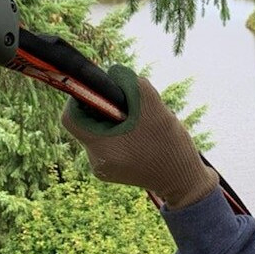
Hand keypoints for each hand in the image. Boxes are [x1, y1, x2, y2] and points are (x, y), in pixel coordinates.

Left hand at [61, 65, 218, 209]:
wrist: (184, 181)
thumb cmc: (169, 145)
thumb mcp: (154, 106)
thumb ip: (132, 84)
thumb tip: (114, 73)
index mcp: (101, 148)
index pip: (70, 117)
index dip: (81, 98)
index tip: (102, 91)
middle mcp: (97, 161)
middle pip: (87, 123)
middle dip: (107, 108)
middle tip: (132, 107)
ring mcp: (105, 169)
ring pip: (101, 132)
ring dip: (118, 120)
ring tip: (143, 124)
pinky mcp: (115, 171)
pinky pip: (111, 143)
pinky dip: (123, 133)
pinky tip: (143, 136)